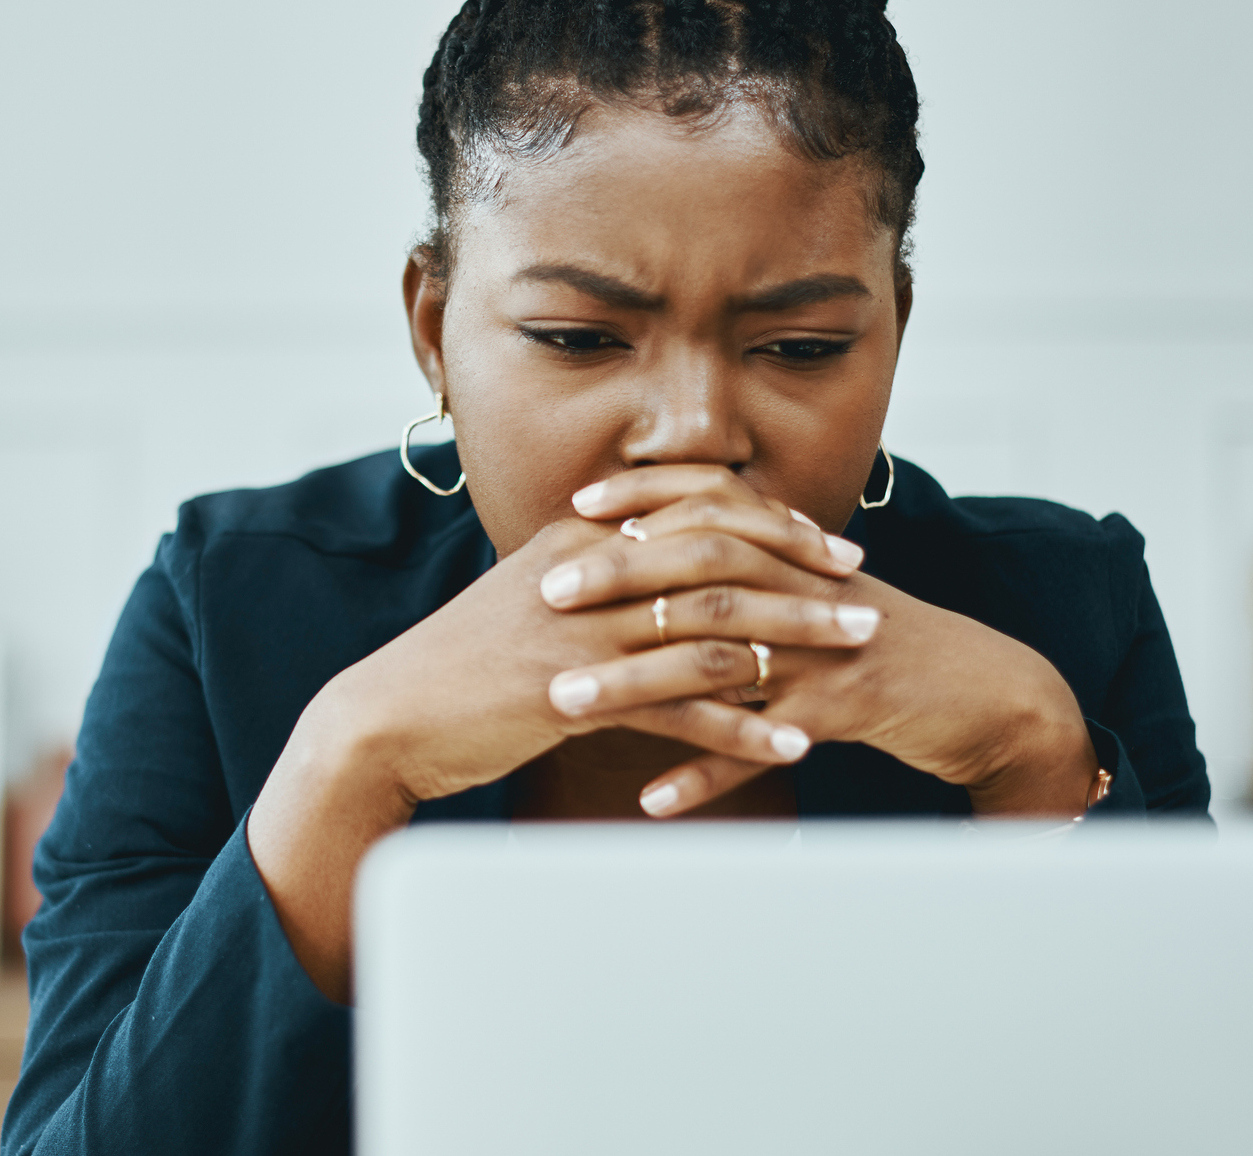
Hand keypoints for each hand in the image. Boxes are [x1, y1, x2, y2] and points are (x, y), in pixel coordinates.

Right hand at [247, 492, 867, 998]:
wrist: (389, 720)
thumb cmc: (461, 668)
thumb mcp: (529, 600)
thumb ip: (594, 578)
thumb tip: (657, 571)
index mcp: (580, 540)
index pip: (693, 509)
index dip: (768, 521)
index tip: (824, 542)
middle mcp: (589, 572)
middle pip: (720, 556)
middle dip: (802, 573)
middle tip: (862, 593)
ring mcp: (584, 633)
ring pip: (715, 625)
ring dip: (796, 641)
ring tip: (855, 656)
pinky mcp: (577, 696)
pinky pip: (683, 708)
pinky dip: (745, 726)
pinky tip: (792, 744)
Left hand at [542, 466, 1098, 818]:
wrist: (981, 691)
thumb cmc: (879, 643)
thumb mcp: (815, 593)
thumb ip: (751, 569)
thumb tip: (661, 550)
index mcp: (795, 555)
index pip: (712, 505)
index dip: (644, 501)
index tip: (576, 509)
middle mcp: (805, 591)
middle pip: (703, 570)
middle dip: (620, 579)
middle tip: (547, 595)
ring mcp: (825, 652)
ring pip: (720, 660)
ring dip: (637, 684)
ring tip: (567, 704)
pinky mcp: (844, 714)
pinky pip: (762, 747)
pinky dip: (707, 774)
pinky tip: (653, 798)